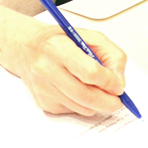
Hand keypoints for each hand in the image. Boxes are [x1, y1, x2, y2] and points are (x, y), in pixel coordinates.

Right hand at [3, 21, 128, 116]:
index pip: (90, 72)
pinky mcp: (43, 101)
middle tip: (117, 102)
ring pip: (79, 106)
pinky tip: (81, 92)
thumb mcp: (91, 37)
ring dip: (97, 105)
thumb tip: (119, 82)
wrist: (28, 49)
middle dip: (107, 102)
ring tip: (103, 96)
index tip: (119, 86)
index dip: (109, 82)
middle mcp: (47, 68)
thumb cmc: (61, 41)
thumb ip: (112, 56)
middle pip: (85, 95)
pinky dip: (83, 105)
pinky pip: (71, 109)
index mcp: (59, 47)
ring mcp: (43, 87)